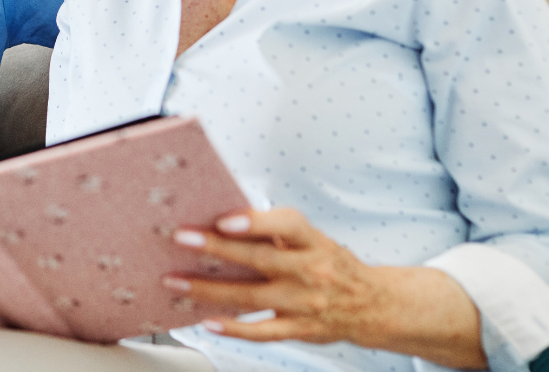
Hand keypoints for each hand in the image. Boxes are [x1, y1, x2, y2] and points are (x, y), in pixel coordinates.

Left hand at [164, 208, 486, 369]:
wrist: (372, 305)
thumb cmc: (330, 262)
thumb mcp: (311, 238)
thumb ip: (274, 230)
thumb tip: (225, 217)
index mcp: (312, 241)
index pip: (287, 225)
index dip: (256, 221)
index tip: (225, 218)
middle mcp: (309, 271)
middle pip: (259, 259)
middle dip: (216, 248)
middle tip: (181, 238)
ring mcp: (303, 303)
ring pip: (251, 297)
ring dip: (209, 290)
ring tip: (176, 281)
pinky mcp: (298, 329)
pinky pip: (261, 331)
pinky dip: (233, 328)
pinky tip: (207, 320)